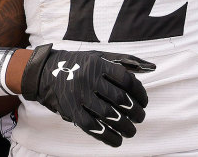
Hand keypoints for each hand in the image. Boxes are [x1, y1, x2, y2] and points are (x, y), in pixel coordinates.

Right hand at [19, 43, 153, 147]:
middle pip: (119, 99)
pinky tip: (117, 140)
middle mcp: (89, 79)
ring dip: (123, 126)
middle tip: (140, 118)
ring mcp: (79, 96)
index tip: (144, 102)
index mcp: (100, 65)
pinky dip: (106, 135)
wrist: (46, 72)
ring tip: (132, 131)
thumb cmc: (80, 64)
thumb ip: (127, 61)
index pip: (127, 80)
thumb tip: (152, 67)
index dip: (139, 93)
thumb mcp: (101, 56)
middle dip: (134, 111)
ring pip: (107, 114)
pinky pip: (90, 126)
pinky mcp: (70, 110)